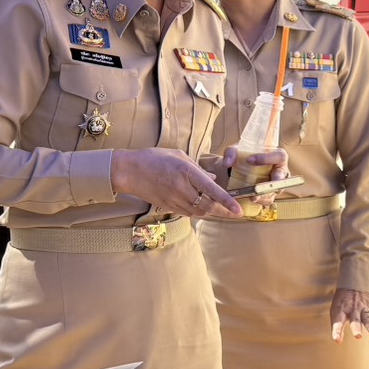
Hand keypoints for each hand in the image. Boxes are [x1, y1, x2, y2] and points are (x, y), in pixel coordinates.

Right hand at [111, 148, 242, 219]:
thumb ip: (198, 168)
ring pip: (199, 212)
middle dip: (223, 211)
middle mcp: (181, 188)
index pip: (211, 191)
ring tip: (221, 209)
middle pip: (208, 206)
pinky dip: (198, 211)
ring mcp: (173, 199)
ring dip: (211, 211)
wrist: (129, 171)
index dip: (227, 202)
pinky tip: (203, 207)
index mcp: (185, 172)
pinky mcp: (168, 206)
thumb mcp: (178, 155)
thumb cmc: (153, 158)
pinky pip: (188, 213)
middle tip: (234, 212)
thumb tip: (212, 179)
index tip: (239, 210)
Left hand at [222, 146, 289, 202]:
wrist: (238, 171)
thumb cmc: (243, 157)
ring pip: (275, 191)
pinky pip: (268, 200)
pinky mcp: (269, 195)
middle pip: (282, 177)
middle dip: (273, 182)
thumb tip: (227, 163)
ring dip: (264, 194)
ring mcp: (276, 185)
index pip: (279, 156)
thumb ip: (231, 153)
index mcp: (276, 157)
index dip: (267, 158)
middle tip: (262, 185)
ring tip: (253, 197)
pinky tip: (251, 199)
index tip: (249, 160)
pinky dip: (259, 200)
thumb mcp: (236, 151)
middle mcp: (280, 171)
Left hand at [330, 289, 368, 340]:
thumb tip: (337, 341)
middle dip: (356, 328)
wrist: (355, 284)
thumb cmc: (343, 301)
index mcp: (341, 310)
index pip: (337, 321)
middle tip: (358, 336)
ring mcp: (365, 308)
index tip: (336, 339)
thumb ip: (337, 324)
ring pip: (367, 318)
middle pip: (355, 320)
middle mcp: (353, 310)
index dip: (337, 331)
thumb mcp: (336, 309)